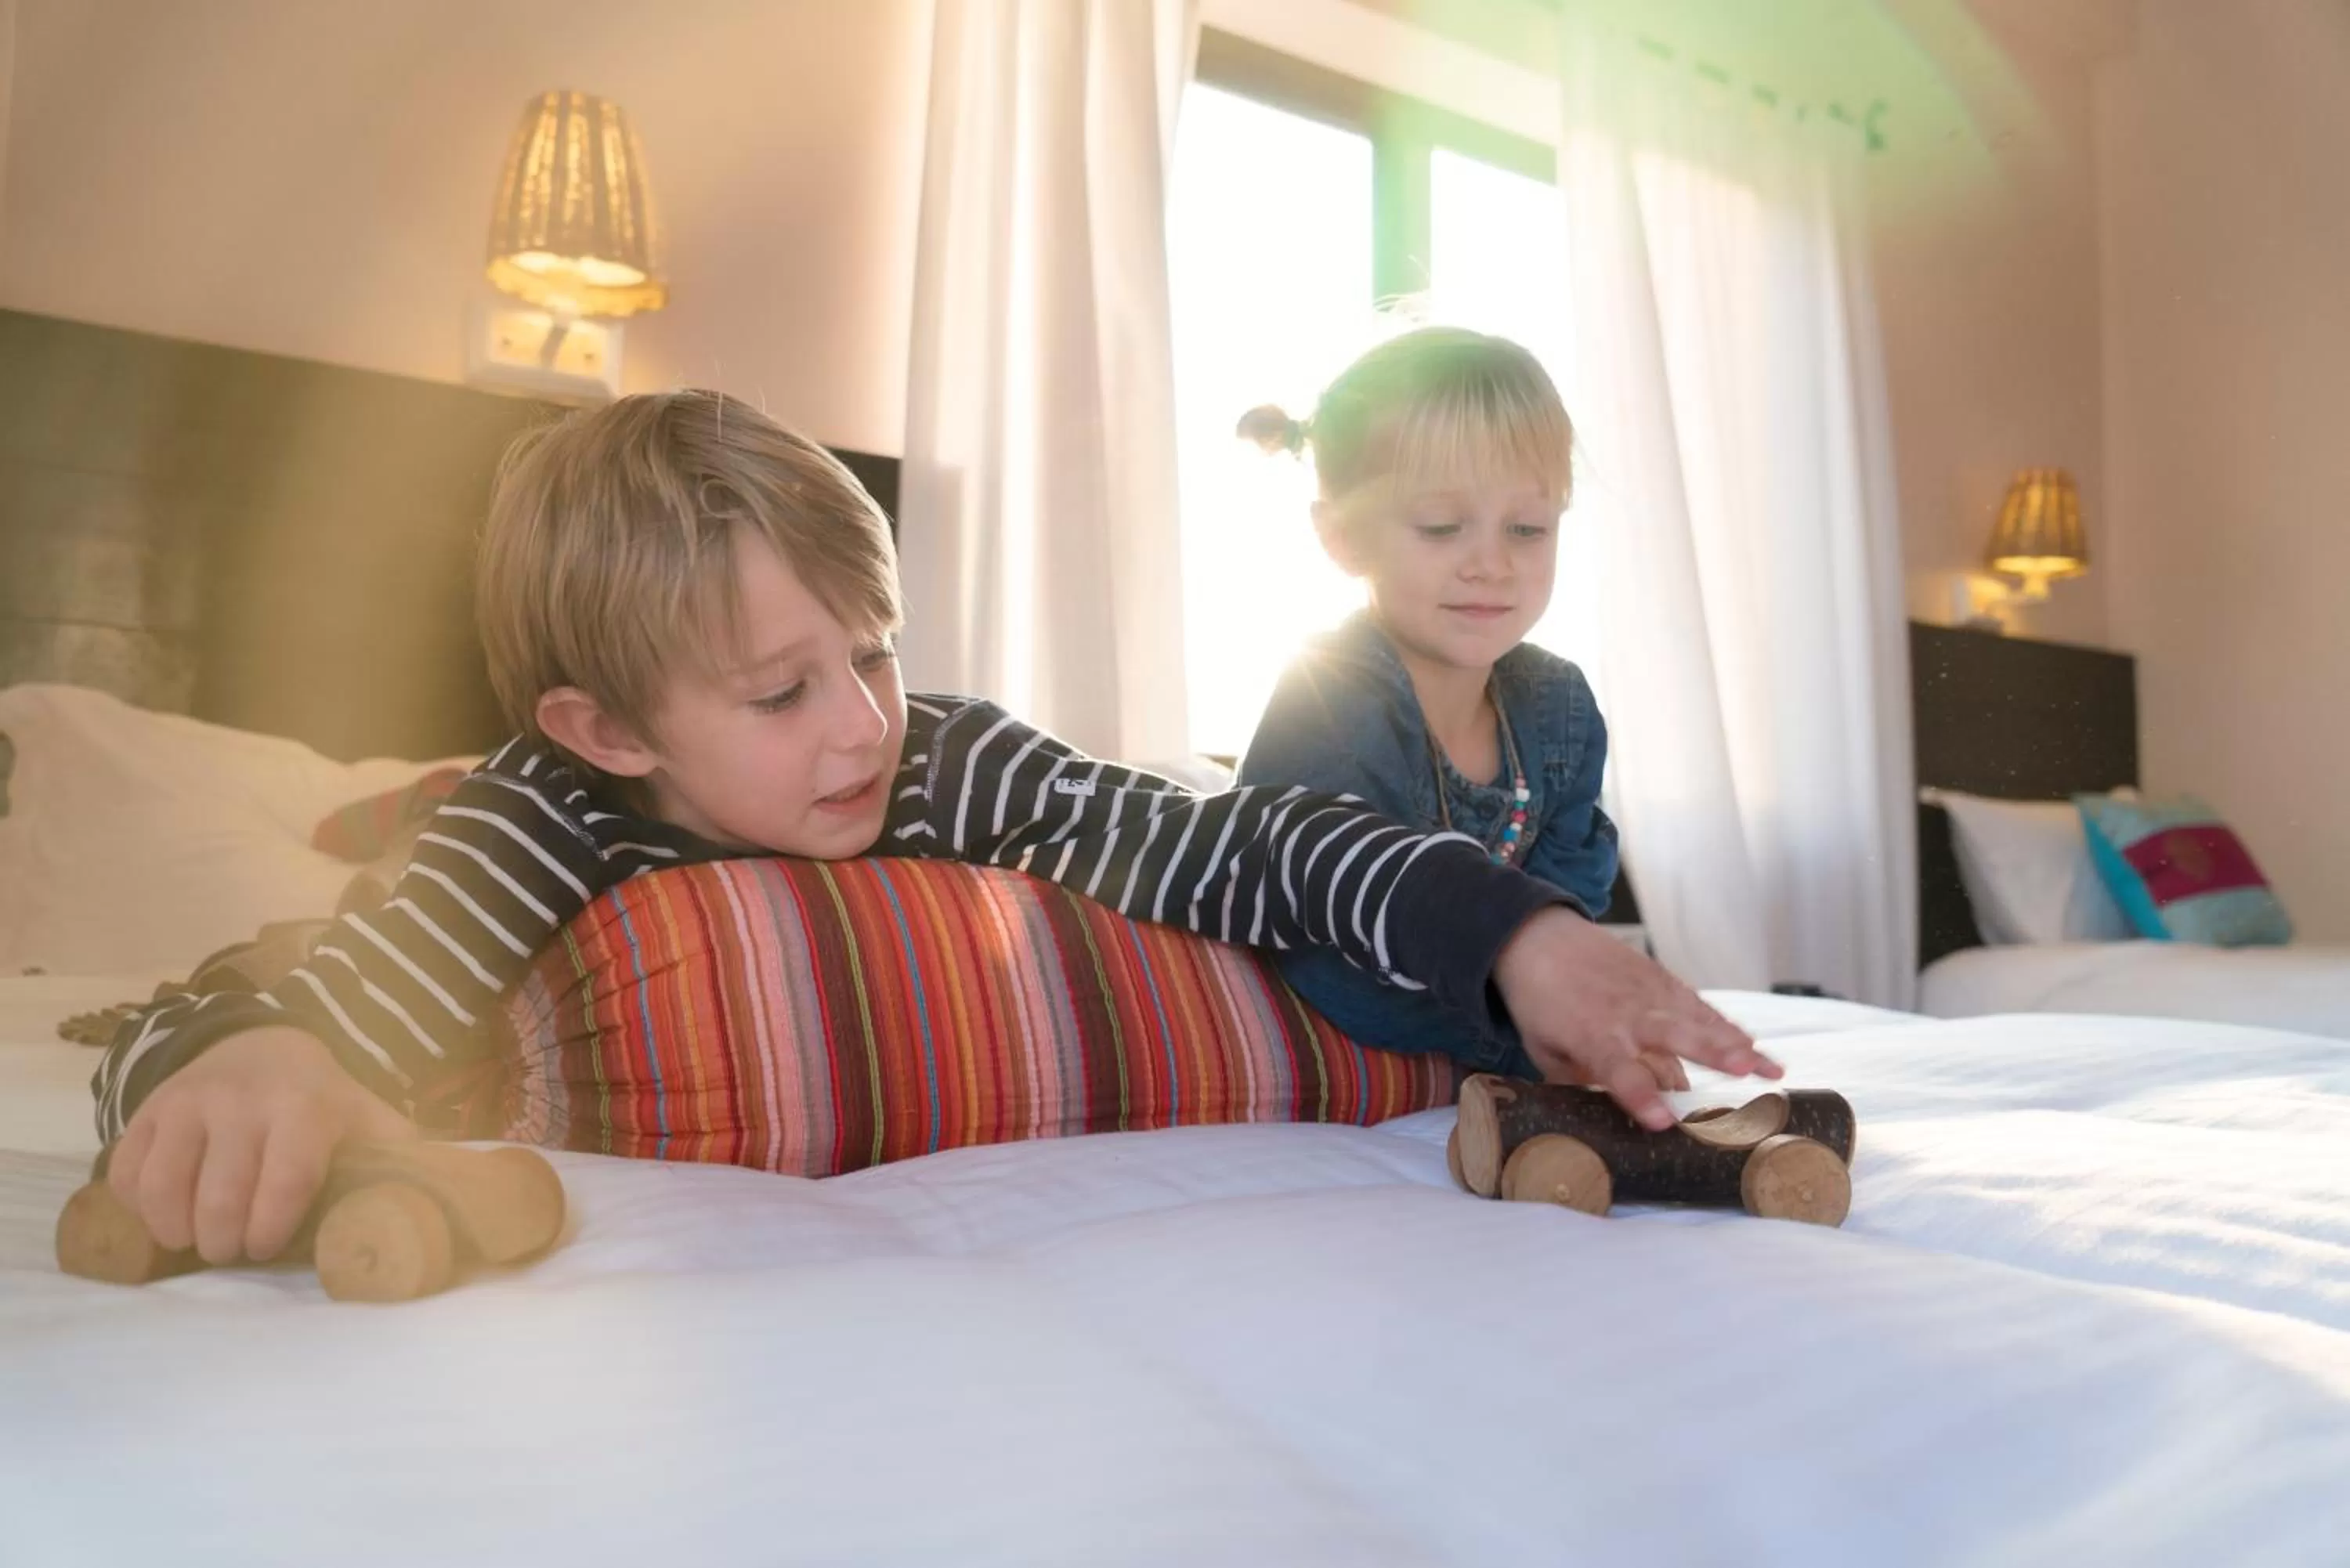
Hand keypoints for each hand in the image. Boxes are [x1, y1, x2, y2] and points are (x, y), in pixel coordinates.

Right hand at [105, 1026, 414, 1264]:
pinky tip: (161, 1216)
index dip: (273, 1222)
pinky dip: (136, 1204)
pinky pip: (127, 1169)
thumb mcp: (367, 1116)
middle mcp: (240, 1102)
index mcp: (303, 1107)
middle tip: (231, 1253)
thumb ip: (402, 1156)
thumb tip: (458, 1198)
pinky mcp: (149, 1109)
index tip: (267, 1247)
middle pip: (220, 1191)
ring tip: (193, 1242)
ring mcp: (188, 1103)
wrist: (261, 1043)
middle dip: (222, 1239)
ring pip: (163, 1184)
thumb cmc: (322, 1100)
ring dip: (175, 1228)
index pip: (286, 1175)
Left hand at [1493, 909, 1780, 1130]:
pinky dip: (1727, 1027)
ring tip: (1770, 1068)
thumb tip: (1600, 1118)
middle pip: (1673, 1037)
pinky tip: (1755, 1046)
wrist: (1542, 938)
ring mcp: (1651, 995)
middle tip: (1745, 1072)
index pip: (1620, 1072)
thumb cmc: (1540, 1000)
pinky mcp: (1664, 982)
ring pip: (1698, 1022)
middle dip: (1710, 1055)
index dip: (1641, 1097)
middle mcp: (1628, 1015)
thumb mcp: (1543, 1048)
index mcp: (1592, 1037)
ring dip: (1736, 1044)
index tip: (1663, 1121)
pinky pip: (1700, 1007)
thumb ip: (1575, 1084)